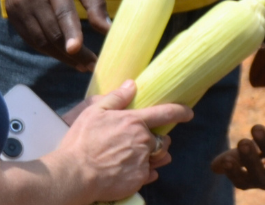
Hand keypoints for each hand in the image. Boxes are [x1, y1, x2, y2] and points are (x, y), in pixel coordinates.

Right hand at [0, 0, 109, 70]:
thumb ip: (95, 1)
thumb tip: (108, 28)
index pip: (62, 12)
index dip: (70, 32)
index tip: (77, 49)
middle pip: (53, 33)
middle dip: (73, 54)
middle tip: (91, 66)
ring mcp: (20, 7)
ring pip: (41, 41)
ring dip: (60, 56)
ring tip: (79, 64)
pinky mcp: (12, 14)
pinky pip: (30, 38)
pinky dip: (46, 49)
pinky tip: (60, 53)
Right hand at [57, 80, 191, 201]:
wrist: (76, 173)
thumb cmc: (82, 141)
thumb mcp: (94, 112)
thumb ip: (116, 98)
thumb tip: (132, 84)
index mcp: (134, 121)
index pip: (165, 113)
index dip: (180, 111)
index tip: (188, 112)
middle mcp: (143, 141)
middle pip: (161, 139)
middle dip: (156, 140)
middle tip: (139, 142)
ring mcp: (142, 161)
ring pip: (156, 157)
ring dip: (152, 156)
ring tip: (134, 157)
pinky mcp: (139, 179)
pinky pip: (149, 174)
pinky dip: (143, 171)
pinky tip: (128, 169)